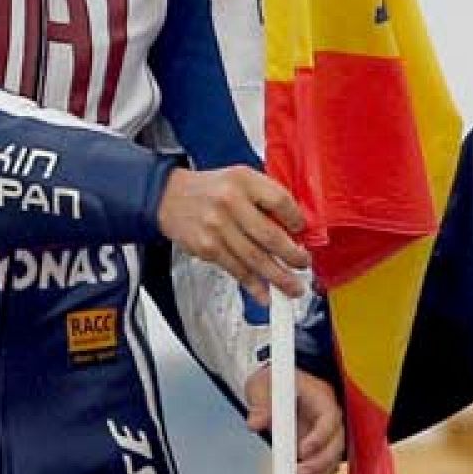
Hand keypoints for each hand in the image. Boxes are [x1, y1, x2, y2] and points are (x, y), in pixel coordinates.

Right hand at [157, 167, 310, 303]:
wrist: (168, 197)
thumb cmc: (210, 189)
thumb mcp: (240, 179)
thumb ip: (265, 197)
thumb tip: (294, 227)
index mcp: (244, 181)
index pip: (279, 201)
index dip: (296, 220)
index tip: (303, 232)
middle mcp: (230, 203)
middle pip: (270, 235)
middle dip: (292, 255)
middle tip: (304, 264)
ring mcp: (217, 227)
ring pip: (255, 258)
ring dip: (278, 277)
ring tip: (294, 288)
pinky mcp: (207, 248)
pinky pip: (236, 270)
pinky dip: (253, 285)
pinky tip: (265, 294)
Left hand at [245, 367, 344, 473]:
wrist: (278, 387)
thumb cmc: (274, 383)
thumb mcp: (264, 385)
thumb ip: (261, 402)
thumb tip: (255, 423)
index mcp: (321, 397)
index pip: (329, 418)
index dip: (319, 437)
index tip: (300, 451)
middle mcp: (329, 420)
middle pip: (336, 445)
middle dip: (318, 464)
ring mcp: (326, 437)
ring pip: (332, 462)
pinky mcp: (320, 451)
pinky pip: (323, 470)